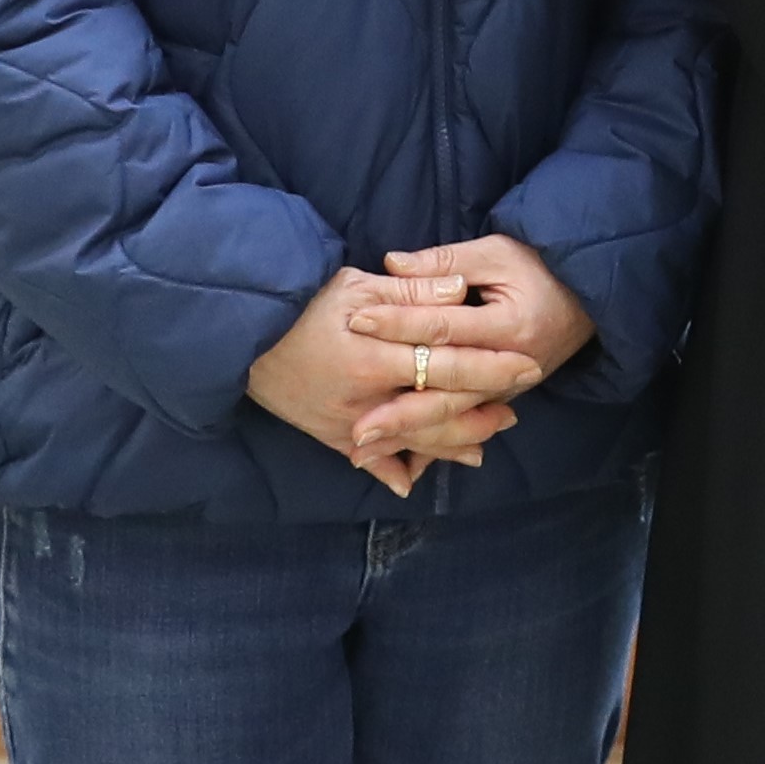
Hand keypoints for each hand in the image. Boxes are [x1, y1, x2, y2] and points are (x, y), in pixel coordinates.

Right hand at [247, 259, 531, 496]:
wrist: (238, 337)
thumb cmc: (299, 303)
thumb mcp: (354, 284)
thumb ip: (411, 291)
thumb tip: (459, 288)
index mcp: (375, 358)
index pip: (448, 364)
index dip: (491, 366)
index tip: (526, 365)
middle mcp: (366, 400)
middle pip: (438, 411)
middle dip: (482, 412)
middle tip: (516, 410)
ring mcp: (348, 424)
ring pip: (412, 441)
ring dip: (451, 444)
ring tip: (485, 443)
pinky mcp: (330, 435)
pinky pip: (369, 461)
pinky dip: (393, 470)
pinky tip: (415, 479)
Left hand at [344, 231, 593, 449]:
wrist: (589, 300)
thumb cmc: (541, 269)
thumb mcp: (498, 253)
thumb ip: (446, 263)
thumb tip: (392, 264)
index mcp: (509, 325)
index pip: (443, 327)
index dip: (399, 323)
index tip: (356, 322)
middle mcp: (509, 367)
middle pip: (446, 393)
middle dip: (400, 413)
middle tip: (357, 429)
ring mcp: (506, 390)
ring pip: (452, 419)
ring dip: (410, 437)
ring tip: (366, 452)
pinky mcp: (501, 398)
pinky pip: (463, 426)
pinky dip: (432, 444)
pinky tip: (400, 459)